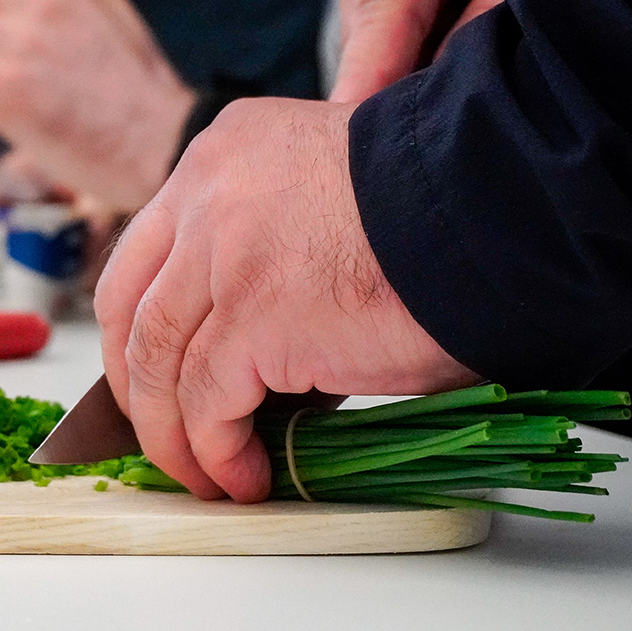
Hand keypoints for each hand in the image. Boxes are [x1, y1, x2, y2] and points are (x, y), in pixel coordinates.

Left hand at [93, 98, 478, 502]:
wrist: (501, 207)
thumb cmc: (438, 210)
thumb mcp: (326, 198)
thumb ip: (269, 244)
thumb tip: (248, 351)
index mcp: (225, 153)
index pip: (147, 249)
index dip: (138, 322)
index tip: (150, 374)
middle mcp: (208, 191)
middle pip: (130, 302)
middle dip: (135, 383)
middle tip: (160, 432)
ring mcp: (223, 251)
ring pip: (157, 358)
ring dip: (172, 433)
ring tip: (204, 476)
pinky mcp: (253, 314)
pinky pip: (207, 401)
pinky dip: (216, 451)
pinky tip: (244, 477)